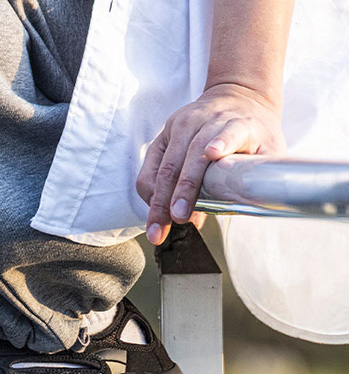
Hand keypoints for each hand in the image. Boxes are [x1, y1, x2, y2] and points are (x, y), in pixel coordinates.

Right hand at [136, 83, 285, 244]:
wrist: (237, 98)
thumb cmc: (253, 133)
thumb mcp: (268, 150)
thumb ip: (257, 178)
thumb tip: (236, 210)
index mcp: (238, 123)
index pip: (230, 131)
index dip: (222, 142)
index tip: (213, 153)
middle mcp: (206, 121)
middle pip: (189, 157)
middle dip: (180, 191)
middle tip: (177, 218)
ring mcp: (181, 126)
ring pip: (166, 166)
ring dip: (159, 201)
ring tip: (157, 228)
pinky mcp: (164, 134)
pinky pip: (150, 167)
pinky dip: (150, 192)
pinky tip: (155, 211)